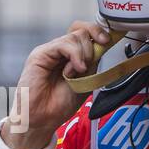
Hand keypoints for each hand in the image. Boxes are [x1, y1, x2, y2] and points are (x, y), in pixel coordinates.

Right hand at [0, 21, 109, 148]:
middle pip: (81, 30)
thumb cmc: (59, 104)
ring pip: (75, 36)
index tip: (107, 41)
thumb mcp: (85, 81)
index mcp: (70, 56)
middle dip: (92, 47)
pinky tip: (74, 70)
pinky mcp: (40, 54)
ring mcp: (50, 51)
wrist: (42, 118)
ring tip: (77, 73)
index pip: (84, 32)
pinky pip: (64, 44)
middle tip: (88, 67)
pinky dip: (75, 56)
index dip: (97, 32)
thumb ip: (92, 62)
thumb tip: (102, 45)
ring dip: (84, 55)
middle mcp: (60, 50)